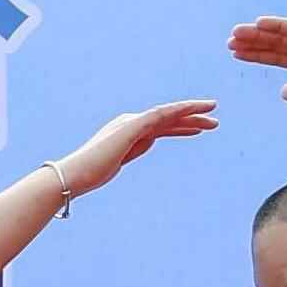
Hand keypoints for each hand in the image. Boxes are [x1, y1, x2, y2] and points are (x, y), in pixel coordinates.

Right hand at [60, 100, 219, 194]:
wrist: (73, 177)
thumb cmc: (88, 176)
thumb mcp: (114, 163)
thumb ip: (129, 152)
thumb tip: (146, 143)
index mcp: (124, 131)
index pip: (157, 128)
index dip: (179, 127)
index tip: (197, 130)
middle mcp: (129, 122)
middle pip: (166, 119)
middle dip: (190, 120)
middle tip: (213, 123)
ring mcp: (131, 122)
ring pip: (168, 115)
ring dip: (193, 114)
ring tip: (214, 116)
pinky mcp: (134, 125)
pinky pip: (163, 114)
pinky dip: (181, 110)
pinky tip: (196, 109)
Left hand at [230, 19, 286, 124]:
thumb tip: (282, 91)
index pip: (278, 57)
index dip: (257, 54)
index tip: (235, 53)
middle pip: (277, 43)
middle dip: (253, 42)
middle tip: (229, 40)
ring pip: (284, 35)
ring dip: (261, 32)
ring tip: (238, 32)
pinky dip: (280, 25)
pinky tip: (261, 23)